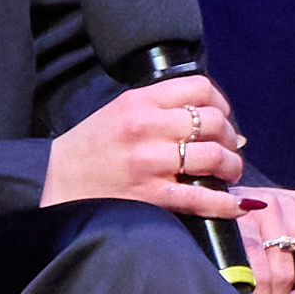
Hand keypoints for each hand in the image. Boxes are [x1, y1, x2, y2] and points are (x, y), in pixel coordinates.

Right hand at [48, 72, 246, 216]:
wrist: (57, 181)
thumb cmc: (93, 146)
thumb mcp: (121, 110)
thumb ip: (163, 109)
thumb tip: (220, 122)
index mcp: (139, 101)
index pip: (199, 88)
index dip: (220, 102)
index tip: (221, 117)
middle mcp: (147, 128)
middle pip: (212, 121)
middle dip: (229, 136)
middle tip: (229, 148)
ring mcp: (151, 163)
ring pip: (214, 157)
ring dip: (232, 165)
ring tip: (229, 172)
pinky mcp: (152, 195)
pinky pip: (202, 198)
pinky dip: (226, 203)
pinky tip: (238, 205)